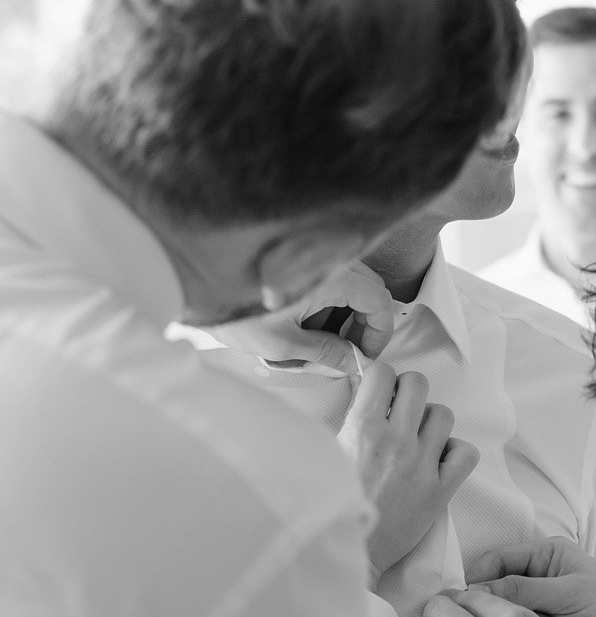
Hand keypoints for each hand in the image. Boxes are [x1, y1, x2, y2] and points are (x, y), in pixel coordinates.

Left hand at [206, 258, 394, 369]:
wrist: (194, 276)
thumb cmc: (235, 306)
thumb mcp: (285, 343)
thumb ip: (327, 353)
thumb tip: (353, 361)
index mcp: (335, 277)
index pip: (380, 302)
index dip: (379, 334)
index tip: (366, 355)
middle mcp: (329, 260)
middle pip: (367, 292)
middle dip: (360, 326)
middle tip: (344, 353)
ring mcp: (313, 256)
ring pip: (347, 286)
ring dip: (339, 315)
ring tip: (313, 340)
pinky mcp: (296, 258)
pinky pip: (325, 279)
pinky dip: (321, 303)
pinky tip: (298, 322)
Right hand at [343, 363, 478, 577]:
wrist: (351, 551)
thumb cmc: (333, 505)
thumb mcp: (327, 454)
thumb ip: (347, 422)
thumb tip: (363, 394)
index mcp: (363, 428)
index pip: (383, 373)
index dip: (381, 380)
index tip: (379, 394)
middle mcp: (396, 441)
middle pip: (418, 384)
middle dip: (407, 392)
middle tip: (399, 411)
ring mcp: (422, 466)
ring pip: (443, 415)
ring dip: (430, 421)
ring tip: (417, 439)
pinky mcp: (440, 491)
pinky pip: (465, 453)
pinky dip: (455, 452)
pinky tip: (438, 460)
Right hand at [467, 537, 595, 616]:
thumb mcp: (570, 594)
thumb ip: (523, 590)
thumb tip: (474, 591)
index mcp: (546, 556)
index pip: (498, 559)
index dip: (477, 577)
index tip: (459, 598)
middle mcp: (536, 579)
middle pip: (492, 587)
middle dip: (482, 605)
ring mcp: (534, 610)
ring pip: (497, 616)